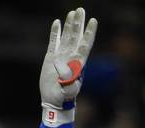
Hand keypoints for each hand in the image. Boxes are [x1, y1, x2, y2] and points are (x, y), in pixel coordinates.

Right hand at [40, 7, 97, 125]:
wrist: (54, 102)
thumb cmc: (63, 98)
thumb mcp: (67, 91)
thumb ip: (68, 81)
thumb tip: (64, 67)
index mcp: (77, 64)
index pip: (85, 45)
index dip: (89, 33)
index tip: (94, 21)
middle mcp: (70, 57)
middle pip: (77, 37)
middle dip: (80, 24)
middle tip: (81, 9)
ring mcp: (61, 56)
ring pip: (67, 37)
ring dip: (70, 25)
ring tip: (73, 12)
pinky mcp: (51, 58)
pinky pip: (54, 41)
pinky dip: (56, 32)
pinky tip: (57, 22)